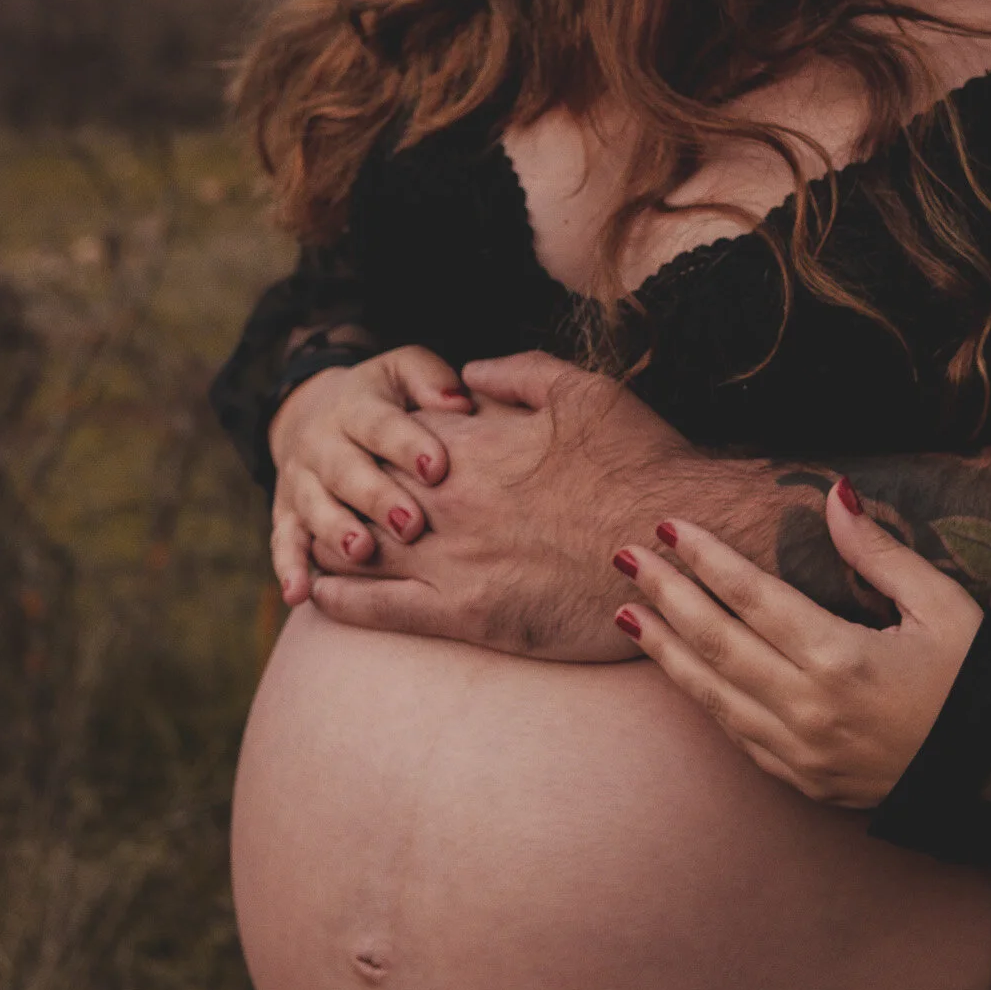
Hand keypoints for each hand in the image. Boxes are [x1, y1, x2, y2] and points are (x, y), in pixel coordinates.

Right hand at [267, 345, 471, 604]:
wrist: (314, 412)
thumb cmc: (384, 400)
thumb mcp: (403, 372)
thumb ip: (430, 380)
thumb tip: (460, 401)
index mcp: (357, 408)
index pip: (382, 425)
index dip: (408, 445)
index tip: (438, 468)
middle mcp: (323, 444)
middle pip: (347, 470)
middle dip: (377, 497)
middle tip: (410, 524)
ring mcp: (301, 481)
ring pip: (315, 507)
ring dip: (336, 531)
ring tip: (362, 552)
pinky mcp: (285, 514)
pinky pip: (283, 542)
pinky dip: (288, 568)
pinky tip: (299, 594)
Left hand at [309, 352, 691, 661]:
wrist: (677, 540)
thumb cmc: (643, 463)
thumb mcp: (582, 392)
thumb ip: (515, 374)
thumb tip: (464, 374)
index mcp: (472, 442)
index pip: (395, 437)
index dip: (378, 443)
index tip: (372, 450)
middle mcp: (449, 499)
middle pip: (365, 492)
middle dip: (342, 494)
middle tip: (327, 500)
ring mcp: (453, 558)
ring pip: (362, 549)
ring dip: (331, 545)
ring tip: (312, 546)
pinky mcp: (467, 614)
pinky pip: (383, 609)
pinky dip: (345, 601)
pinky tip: (321, 596)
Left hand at [611, 482, 982, 808]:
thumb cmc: (977, 681)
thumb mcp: (945, 606)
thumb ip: (881, 553)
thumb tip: (834, 493)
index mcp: (843, 659)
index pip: (753, 598)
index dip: (705, 560)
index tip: (668, 527)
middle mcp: (809, 709)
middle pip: (717, 643)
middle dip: (666, 595)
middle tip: (625, 555)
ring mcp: (799, 752)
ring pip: (712, 694)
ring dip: (665, 650)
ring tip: (626, 611)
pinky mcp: (800, 780)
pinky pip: (734, 732)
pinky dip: (700, 695)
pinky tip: (678, 666)